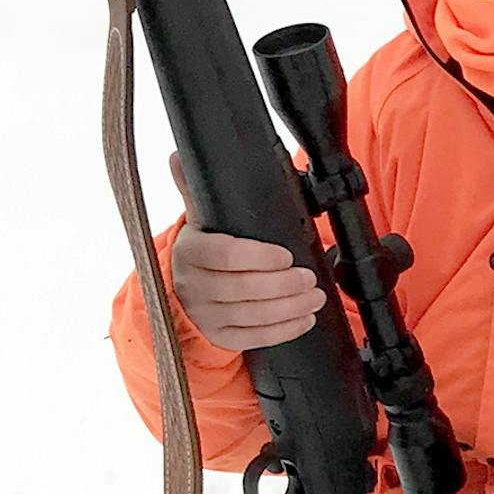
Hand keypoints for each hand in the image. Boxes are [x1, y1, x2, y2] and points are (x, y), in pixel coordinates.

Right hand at [164, 152, 325, 349]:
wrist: (182, 293)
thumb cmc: (202, 252)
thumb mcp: (197, 221)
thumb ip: (193, 189)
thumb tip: (177, 156)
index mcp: (189, 253)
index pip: (223, 255)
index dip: (258, 257)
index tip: (286, 255)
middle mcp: (193, 286)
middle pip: (242, 288)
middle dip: (283, 284)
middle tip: (309, 276)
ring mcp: (207, 316)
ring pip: (253, 315)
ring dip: (291, 306)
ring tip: (315, 295)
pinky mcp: (221, 337)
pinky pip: (256, 337)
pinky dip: (285, 328)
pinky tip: (305, 317)